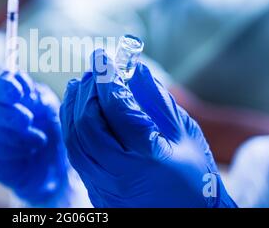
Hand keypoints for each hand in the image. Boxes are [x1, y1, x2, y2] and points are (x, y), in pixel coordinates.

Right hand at [0, 69, 68, 204]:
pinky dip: (9, 150)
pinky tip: (25, 151)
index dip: (3, 87)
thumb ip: (35, 95)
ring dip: (15, 136)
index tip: (18, 93)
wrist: (50, 159)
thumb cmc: (47, 124)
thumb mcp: (47, 106)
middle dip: (6, 115)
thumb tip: (25, 91)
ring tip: (38, 140)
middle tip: (28, 121)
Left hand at [60, 49, 236, 206]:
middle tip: (93, 70)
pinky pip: (75, 154)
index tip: (103, 57)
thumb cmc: (196, 178)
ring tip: (80, 84)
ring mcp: (103, 185)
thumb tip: (136, 69)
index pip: (117, 108)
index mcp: (148, 157)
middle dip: (86, 91)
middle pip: (87, 124)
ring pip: (74, 140)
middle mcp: (119, 173)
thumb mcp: (184, 134)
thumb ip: (157, 101)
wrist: (188, 220)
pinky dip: (72, 127)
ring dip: (73, 107)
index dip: (107, 78)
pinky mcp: (95, 191)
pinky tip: (78, 111)